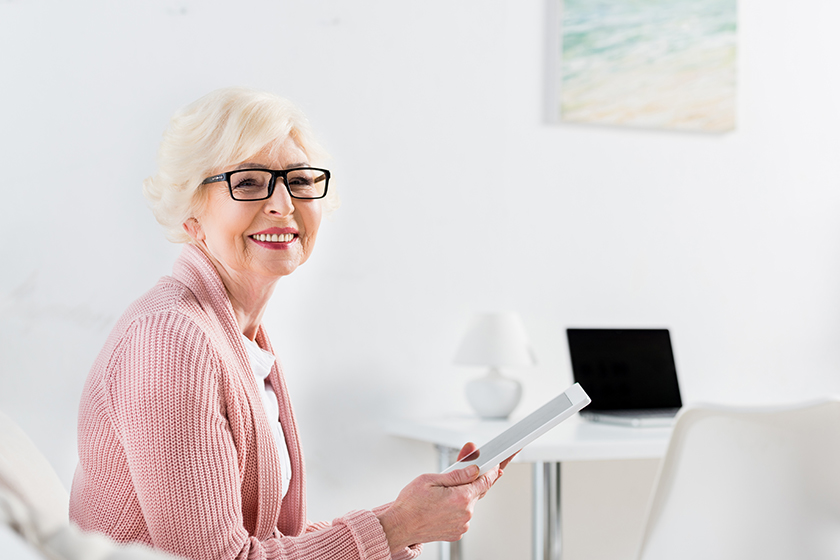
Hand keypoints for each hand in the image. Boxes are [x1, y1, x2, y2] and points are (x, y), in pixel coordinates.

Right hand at [376, 442, 512, 553]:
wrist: (399, 526)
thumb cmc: (410, 503)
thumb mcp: (431, 479)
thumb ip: (457, 474)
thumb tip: (474, 467)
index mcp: (461, 498)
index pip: (485, 480)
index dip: (493, 468)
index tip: (502, 460)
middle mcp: (466, 513)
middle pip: (478, 490)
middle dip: (473, 479)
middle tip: (467, 470)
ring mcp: (463, 525)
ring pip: (470, 502)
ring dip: (462, 494)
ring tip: (442, 492)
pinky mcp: (458, 532)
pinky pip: (464, 514)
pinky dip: (458, 506)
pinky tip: (442, 504)